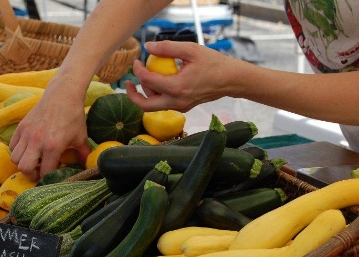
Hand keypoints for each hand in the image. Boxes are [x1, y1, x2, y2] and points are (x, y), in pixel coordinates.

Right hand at [9, 82, 90, 180]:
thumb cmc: (73, 116)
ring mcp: (27, 134)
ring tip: (33, 159)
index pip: (44, 172)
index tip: (51, 177)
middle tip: (39, 171)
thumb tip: (89, 166)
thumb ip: (84, 154)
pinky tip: (28, 149)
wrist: (62, 95)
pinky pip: (12, 146)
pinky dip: (17, 151)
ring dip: (23, 162)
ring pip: (15, 158)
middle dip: (31, 174)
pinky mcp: (21, 127)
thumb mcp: (81, 137)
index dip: (47, 178)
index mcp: (53, 146)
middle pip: (24, 168)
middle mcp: (37, 142)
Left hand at [126, 40, 241, 111]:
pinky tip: (159, 82)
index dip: (137, 70)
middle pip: (145, 105)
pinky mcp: (183, 108)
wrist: (231, 80)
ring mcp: (180, 107)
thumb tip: (147, 47)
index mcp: (177, 87)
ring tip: (147, 77)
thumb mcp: (191, 49)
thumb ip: (167, 48)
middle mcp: (176, 101)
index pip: (147, 81)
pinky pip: (164, 104)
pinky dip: (157, 95)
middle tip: (128, 82)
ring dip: (146, 93)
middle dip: (132, 95)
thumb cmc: (213, 62)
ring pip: (153, 106)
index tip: (136, 60)